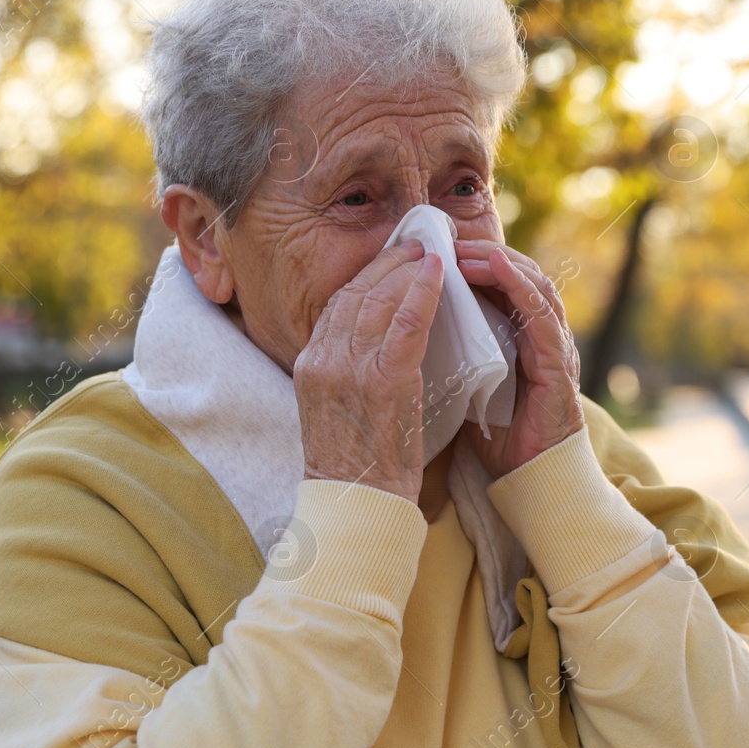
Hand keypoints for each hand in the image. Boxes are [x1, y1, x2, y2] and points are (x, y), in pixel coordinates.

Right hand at [295, 239, 444, 503]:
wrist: (356, 504)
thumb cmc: (355, 465)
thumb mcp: (334, 410)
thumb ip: (345, 373)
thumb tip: (369, 345)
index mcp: (309, 365)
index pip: (337, 304)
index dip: (367, 276)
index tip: (390, 259)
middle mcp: (323, 360)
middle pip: (356, 293)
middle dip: (388, 262)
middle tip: (416, 243)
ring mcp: (350, 369)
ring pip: (380, 300)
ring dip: (408, 269)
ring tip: (432, 251)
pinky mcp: (383, 381)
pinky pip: (406, 323)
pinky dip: (423, 292)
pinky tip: (439, 273)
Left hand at [453, 240, 583, 476]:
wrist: (530, 480)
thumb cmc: (501, 438)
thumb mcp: (469, 386)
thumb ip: (455, 356)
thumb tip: (411, 332)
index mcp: (521, 340)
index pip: (502, 287)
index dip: (474, 264)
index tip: (438, 251)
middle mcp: (542, 338)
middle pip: (519, 278)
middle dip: (485, 256)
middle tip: (449, 243)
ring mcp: (555, 349)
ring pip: (535, 287)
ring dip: (502, 264)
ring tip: (470, 250)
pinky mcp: (559, 367)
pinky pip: (543, 317)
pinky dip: (523, 287)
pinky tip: (501, 268)